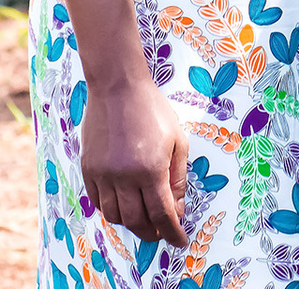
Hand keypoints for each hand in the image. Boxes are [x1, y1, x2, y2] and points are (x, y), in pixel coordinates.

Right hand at [80, 77, 188, 245]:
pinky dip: (112, 209)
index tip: (180, 241)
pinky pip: (99, 202)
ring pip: (115, 216)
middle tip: (162, 233)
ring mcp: (103, 174)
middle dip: (152, 232)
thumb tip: (178, 209)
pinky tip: (124, 203)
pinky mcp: (88, 169)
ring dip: (131, 223)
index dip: (172, 232)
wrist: (118, 87)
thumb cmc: (153, 109)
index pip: (162, 215)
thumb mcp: (177, 139)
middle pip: (137, 221)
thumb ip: (177, 177)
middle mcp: (125, 176)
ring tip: (144, 219)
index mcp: (151, 169)